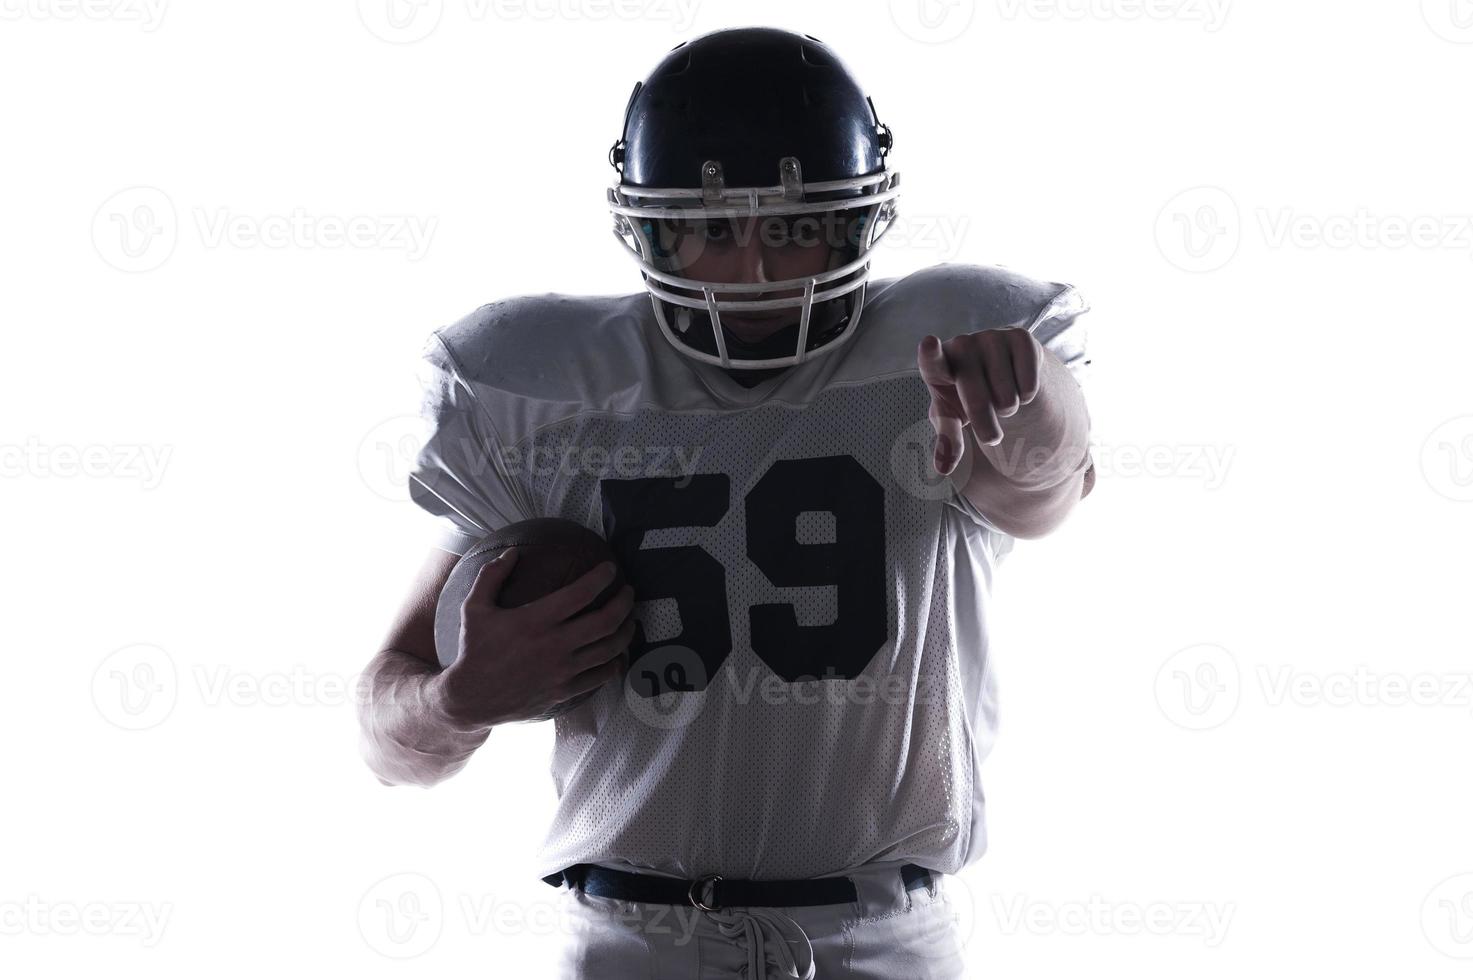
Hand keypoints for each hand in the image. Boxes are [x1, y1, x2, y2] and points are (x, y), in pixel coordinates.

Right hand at [429, 548, 636, 727]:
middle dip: (624, 602)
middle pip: (605, 621)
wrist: (471, 698)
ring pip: (609, 649)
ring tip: (631, 620)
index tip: (610, 569)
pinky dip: (615, 663)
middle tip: (629, 592)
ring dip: (626, 631)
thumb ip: (492, 576)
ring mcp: (562, 670)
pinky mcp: (564, 690)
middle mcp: (554, 645)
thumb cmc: (473, 649)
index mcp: (535, 620)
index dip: (601, 578)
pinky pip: (600, 676)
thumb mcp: (474, 608)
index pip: (581, 593)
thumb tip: (513, 552)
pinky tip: (619, 654)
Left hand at [917, 328, 1042, 475]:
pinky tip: (1019, 386)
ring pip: (1006, 394)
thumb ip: (947, 441)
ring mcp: (991, 337)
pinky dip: (1026, 394)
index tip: (929, 344)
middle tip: (991, 437)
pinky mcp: (1020, 337)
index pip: (932, 361)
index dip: (931, 354)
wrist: (998, 374)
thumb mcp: (953, 419)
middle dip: (986, 425)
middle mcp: (962, 345)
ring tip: (1001, 400)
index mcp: (938, 366)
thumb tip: (943, 468)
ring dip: (1008, 408)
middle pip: (976, 398)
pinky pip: (1029, 382)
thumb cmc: (965, 398)